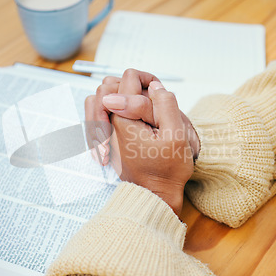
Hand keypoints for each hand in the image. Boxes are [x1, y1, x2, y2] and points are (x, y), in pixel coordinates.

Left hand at [84, 69, 199, 164]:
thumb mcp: (175, 135)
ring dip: (119, 95)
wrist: (156, 195)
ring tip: (138, 106)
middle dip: (130, 86)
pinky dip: (112, 108)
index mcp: (123, 121)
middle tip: (150, 100)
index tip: (160, 95)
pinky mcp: (107, 139)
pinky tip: (129, 115)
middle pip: (108, 86)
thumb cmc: (167, 170)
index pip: (128, 79)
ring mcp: (106, 132)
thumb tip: (153, 85)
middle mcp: (109, 125)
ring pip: (100, 99)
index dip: (148, 80)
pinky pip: (100, 114)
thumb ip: (165, 105)